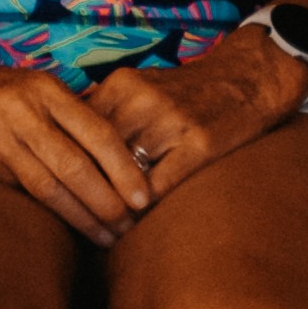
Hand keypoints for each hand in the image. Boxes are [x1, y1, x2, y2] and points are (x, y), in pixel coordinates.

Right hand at [0, 33, 158, 230]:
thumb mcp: (32, 89)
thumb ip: (68, 117)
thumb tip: (120, 159)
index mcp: (46, 89)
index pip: (97, 132)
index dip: (124, 168)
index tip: (144, 198)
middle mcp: (24, 109)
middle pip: (77, 164)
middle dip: (108, 201)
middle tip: (132, 227)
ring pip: (50, 185)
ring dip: (82, 217)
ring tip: (106, 238)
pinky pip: (19, 192)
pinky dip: (47, 214)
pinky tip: (66, 230)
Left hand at [75, 30, 302, 203]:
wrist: (247, 79)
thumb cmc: (185, 92)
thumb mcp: (139, 87)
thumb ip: (104, 112)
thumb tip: (63, 144)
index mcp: (120, 85)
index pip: (77, 132)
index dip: (69, 165)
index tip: (60, 191)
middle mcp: (141, 100)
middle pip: (96, 155)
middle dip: (86, 190)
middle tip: (79, 219)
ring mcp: (171, 121)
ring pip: (125, 174)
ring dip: (113, 206)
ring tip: (106, 229)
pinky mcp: (199, 144)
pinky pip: (160, 184)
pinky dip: (144, 207)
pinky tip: (137, 222)